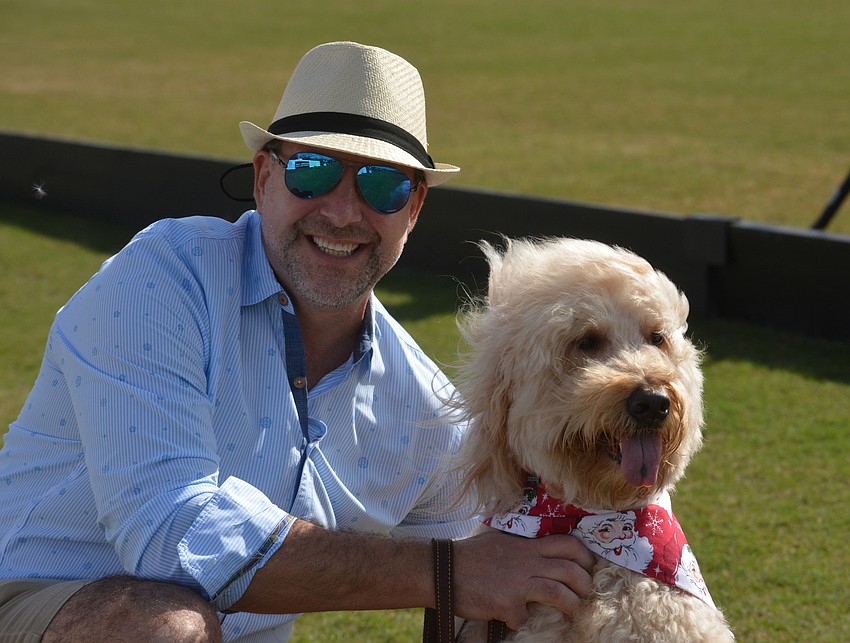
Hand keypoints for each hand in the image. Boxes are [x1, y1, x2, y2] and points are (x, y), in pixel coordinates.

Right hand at [452, 529, 594, 629]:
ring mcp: (518, 582)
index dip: (585, 556)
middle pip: (570, 570)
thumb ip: (520, 544)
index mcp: (526, 545)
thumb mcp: (498, 539)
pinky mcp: (507, 603)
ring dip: (572, 606)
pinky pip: (523, 617)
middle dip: (585, 584)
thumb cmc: (469, 555)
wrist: (443, 569)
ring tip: (575, 612)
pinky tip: (513, 620)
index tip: (589, 568)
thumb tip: (536, 548)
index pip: (568, 544)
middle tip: (586, 593)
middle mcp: (526, 561)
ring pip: (559, 593)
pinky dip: (520, 621)